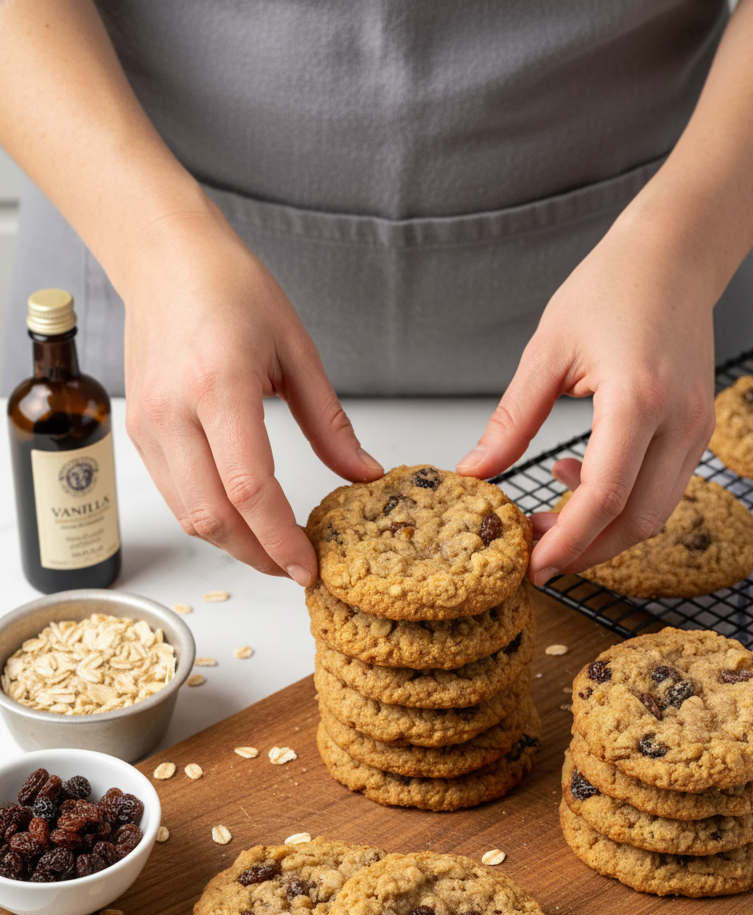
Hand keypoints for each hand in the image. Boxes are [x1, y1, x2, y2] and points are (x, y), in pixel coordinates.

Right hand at [123, 206, 382, 582]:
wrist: (164, 258)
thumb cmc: (230, 288)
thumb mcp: (297, 349)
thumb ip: (330, 423)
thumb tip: (364, 475)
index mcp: (219, 386)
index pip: (250, 488)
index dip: (281, 538)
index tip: (310, 566)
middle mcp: (174, 412)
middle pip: (213, 516)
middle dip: (259, 556)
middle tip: (297, 569)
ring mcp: (148, 426)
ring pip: (190, 515)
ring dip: (234, 544)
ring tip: (275, 551)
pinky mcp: (139, 433)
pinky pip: (176, 495)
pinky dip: (211, 519)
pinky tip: (244, 520)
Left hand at [455, 210, 716, 585]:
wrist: (675, 253)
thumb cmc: (613, 284)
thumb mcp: (547, 350)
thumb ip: (512, 420)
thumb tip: (475, 472)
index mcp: (638, 398)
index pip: (605, 495)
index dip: (567, 540)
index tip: (532, 564)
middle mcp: (679, 419)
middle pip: (638, 520)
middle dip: (586, 550)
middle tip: (536, 557)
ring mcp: (697, 427)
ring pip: (656, 512)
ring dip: (603, 531)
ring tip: (549, 520)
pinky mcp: (699, 428)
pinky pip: (663, 488)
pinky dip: (623, 502)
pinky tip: (577, 478)